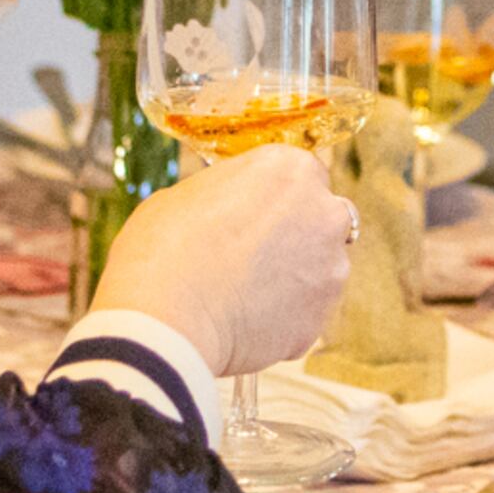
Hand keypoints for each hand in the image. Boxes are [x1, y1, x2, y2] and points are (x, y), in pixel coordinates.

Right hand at [91, 143, 356, 380]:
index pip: (301, 174)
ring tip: (245, 296)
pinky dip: (285, 319)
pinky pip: (307, 313)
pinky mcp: (322, 316)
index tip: (256, 214)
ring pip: (321, 268)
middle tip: (257, 255)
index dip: (277, 197)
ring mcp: (331, 266)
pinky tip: (247, 323)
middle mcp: (324, 211)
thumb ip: (223, 196)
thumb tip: (222, 209)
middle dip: (300, 234)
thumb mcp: (183, 196)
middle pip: (323, 218)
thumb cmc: (161, 247)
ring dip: (295, 278)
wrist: (166, 317)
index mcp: (289, 168)